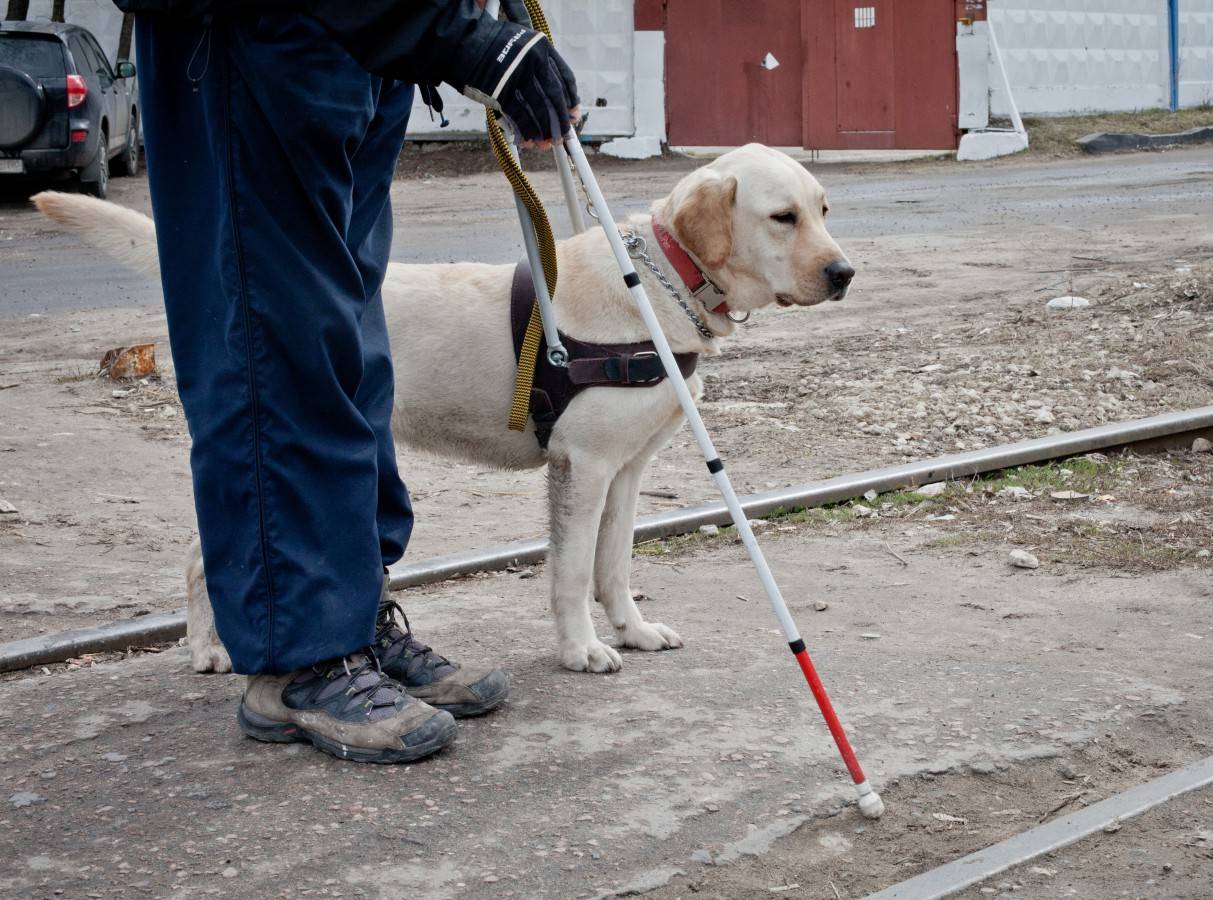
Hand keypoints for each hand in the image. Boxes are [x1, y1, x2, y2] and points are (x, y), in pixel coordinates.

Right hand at [462, 22, 579, 146]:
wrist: (462, 41)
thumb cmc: (491, 46)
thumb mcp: (521, 45)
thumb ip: (536, 64)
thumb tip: (551, 98)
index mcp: (542, 47)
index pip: (565, 78)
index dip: (570, 100)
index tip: (573, 115)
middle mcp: (534, 60)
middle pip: (555, 97)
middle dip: (560, 120)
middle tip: (563, 136)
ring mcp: (518, 76)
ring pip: (539, 109)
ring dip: (545, 130)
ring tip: (547, 143)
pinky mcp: (502, 90)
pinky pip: (520, 116)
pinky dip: (526, 130)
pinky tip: (530, 140)